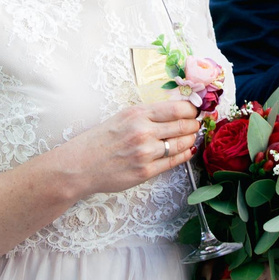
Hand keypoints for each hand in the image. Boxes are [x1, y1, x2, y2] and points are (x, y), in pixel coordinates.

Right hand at [52, 99, 199, 199]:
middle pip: (183, 125)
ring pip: (181, 144)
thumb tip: (176, 110)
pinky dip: (184, 155)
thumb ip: (147, 114)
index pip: (177, 108)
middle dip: (194, 124)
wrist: (82, 165)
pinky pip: (173, 162)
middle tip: (196, 124)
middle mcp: (143, 132)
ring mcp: (145, 153)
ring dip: (190, 140)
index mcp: (137, 114)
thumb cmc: (101, 140)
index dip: (192, 109)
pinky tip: (186, 151)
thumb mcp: (123, 117)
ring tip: (191, 137)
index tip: (195, 110)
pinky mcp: (145, 171)